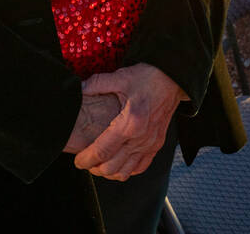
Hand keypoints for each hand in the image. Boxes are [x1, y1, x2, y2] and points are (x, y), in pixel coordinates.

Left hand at [73, 63, 187, 180]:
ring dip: (109, 172)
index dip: (85, 159)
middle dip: (94, 168)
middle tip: (85, 161)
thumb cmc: (148, 77)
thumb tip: (78, 90)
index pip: (102, 151)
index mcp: (129, 123)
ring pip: (126, 172)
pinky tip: (118, 163)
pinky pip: (140, 167)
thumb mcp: (120, 77)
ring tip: (99, 164)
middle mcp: (141, 137)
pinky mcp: (157, 144)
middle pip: (111, 167)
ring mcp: (150, 143)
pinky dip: (127, 170)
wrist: (173, 79)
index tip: (77, 160)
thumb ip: (95, 84)